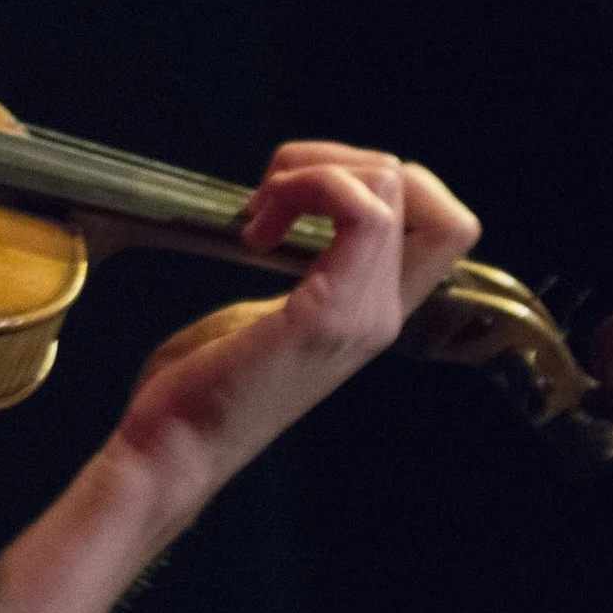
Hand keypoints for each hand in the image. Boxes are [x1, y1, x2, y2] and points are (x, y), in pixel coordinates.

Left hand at [114, 142, 479, 519]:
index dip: (375, 182)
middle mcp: (383, 313)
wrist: (173, 450)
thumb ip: (303, 272)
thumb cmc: (201, 386)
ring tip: (259, 212)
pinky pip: (361, 211)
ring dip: (314, 171)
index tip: (294, 201)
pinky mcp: (329, 315)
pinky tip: (255, 229)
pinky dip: (305, 188)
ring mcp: (364, 315)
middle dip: (339, 162)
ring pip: (392, 185)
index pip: (439, 224)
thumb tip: (289, 216)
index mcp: (371, 309)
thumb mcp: (268, 313)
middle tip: (271, 197)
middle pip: (425, 193)